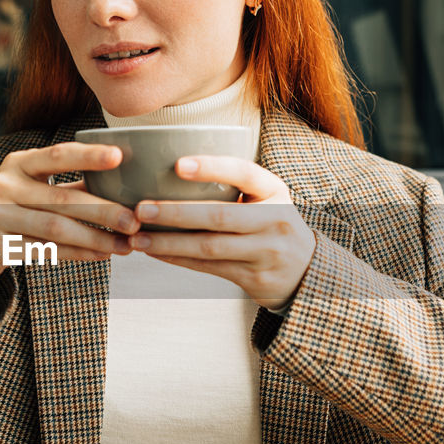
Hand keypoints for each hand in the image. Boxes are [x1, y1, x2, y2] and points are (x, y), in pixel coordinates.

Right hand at [0, 143, 140, 280]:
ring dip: (94, 238)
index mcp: (18, 164)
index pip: (57, 155)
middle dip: (103, 210)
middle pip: (62, 197)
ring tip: (123, 246)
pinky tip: (99, 255)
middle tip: (134, 220)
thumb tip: (121, 184)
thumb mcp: (30, 188)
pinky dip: (76, 253)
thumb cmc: (10, 209)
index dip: (88, 155)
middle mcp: (5, 185)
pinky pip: (44, 250)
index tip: (119, 157)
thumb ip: (67, 185)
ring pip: (55, 228)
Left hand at [127, 156, 315, 308]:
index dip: (212, 168)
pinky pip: (208, 268)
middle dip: (176, 213)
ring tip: (138, 237)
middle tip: (141, 208)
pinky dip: (178, 259)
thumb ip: (233, 185)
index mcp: (275, 191)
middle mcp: (275, 220)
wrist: (305, 271)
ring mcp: (266, 252)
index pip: (245, 173)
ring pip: (209, 247)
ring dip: (169, 242)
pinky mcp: (254, 278)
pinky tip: (155, 251)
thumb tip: (169, 170)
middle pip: (220, 216)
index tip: (178, 165)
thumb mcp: (266, 198)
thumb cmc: (270, 224)